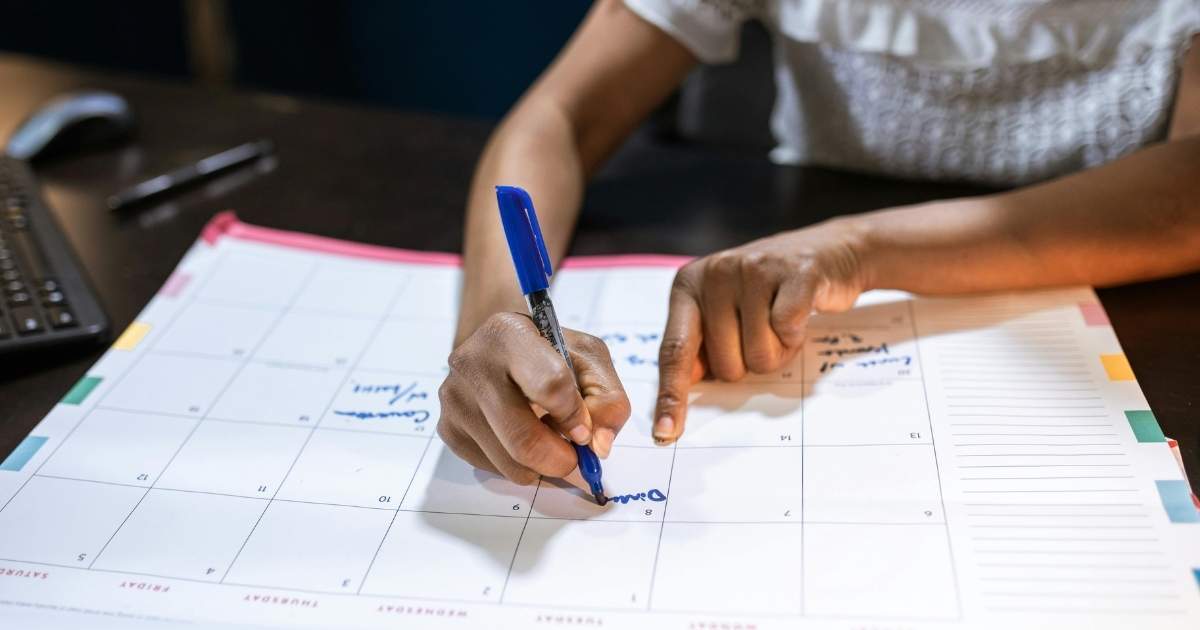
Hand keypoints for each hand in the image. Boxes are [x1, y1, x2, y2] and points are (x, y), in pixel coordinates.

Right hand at [438, 312, 631, 485]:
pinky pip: (493, 468)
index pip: (550, 385)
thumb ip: (607, 399)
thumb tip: (599, 446)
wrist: (499, 348)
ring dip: (541, 466)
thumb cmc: (548, 352)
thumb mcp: (588, 358)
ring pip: (509, 463)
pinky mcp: (448, 428)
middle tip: (575, 458)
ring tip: (549, 441)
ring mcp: (455, 399)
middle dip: (560, 459)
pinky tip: (522, 438)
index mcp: (508, 334)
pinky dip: (518, 466)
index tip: (585, 429)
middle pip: (523, 438)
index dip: (575, 417)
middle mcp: (472, 363)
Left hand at [653, 219, 868, 443]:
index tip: (666, 434)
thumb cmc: (768, 294)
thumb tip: (679, 394)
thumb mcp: (723, 311)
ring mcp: (753, 269)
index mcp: (687, 285)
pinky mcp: (795, 272)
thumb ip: (699, 345)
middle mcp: (714, 273)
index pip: (674, 351)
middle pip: (726, 365)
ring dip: (779, 351)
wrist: (827, 251)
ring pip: (760, 355)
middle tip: (763, 330)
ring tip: (782, 321)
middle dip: (750, 363)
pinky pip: (787, 331)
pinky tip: (800, 315)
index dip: (672, 396)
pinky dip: (797, 336)